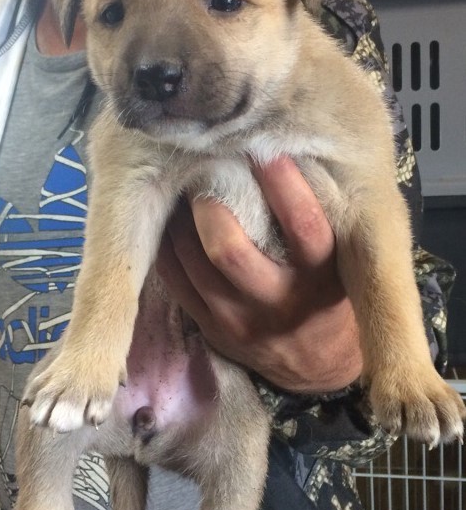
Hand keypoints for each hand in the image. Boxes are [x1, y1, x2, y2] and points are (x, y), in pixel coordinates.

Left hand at [156, 156, 362, 392]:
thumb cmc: (328, 292)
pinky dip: (168, 244)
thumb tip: (280, 148)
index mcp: (322, 278)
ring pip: (192, 262)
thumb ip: (318, 218)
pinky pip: (175, 280)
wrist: (318, 364)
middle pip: (229, 250)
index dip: (282, 182)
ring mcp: (240, 321)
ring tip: (182, 188)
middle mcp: (280, 302)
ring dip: (180, 219)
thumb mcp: (341, 262)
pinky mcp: (212, 330)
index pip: (303, 224)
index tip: (265, 145)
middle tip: (204, 169)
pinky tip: (170, 221)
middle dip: (209, 203)